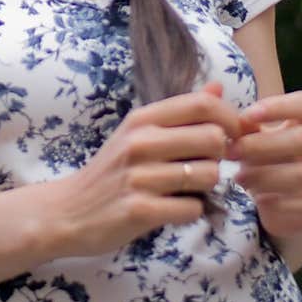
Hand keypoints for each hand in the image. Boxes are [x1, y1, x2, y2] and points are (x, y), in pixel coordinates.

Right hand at [55, 84, 241, 256]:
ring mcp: (138, 177)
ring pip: (208, 175)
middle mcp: (139, 143)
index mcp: (141, 119)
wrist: (67, 212)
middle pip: (213, 138)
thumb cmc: (110, 172)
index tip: (234, 136)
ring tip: (185, 190)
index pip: (202, 105)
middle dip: (220, 157)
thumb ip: (180, 113)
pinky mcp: (139, 210)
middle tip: (203, 167)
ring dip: (205, 187)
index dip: (231, 119)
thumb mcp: (137, 133)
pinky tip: (172, 210)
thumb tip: (218, 88)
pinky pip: (191, 209)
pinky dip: (189, 212)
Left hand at [227, 90, 301, 238]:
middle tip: (232, 152)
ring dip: (267, 175)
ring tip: (239, 178)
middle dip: (262, 145)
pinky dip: (282, 203)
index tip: (246, 116)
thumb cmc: (265, 162)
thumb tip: (223, 107)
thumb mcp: (254, 140)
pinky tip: (260, 201)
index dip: (278, 106)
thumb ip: (244, 125)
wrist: (280, 205)